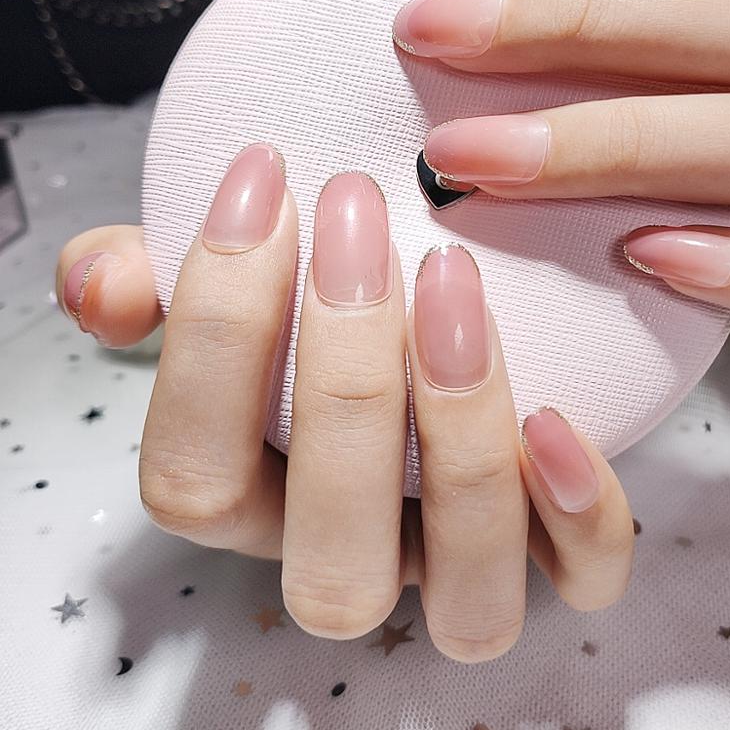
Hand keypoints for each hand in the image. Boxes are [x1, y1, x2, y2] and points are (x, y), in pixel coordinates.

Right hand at [56, 150, 633, 660]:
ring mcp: (462, 563)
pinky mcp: (561, 551)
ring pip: (465, 592)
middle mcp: (359, 551)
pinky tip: (559, 416)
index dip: (214, 331)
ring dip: (459, 436)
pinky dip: (581, 516)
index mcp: (259, 502)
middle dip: (342, 380)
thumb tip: (103, 277)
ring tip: (452, 278)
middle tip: (355, 216)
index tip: (263, 179)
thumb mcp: (236, 286)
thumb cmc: (320, 305)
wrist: (432, 318)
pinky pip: (584, 581)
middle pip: (334, 552)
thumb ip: (156, 285)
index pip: (194, 479)